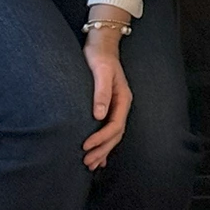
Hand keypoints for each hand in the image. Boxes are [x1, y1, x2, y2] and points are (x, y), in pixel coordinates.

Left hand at [81, 17, 132, 169]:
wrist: (101, 44)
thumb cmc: (99, 56)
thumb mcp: (101, 71)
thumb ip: (101, 92)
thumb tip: (99, 115)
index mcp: (123, 99)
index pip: (115, 125)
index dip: (101, 138)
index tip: (86, 146)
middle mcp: (121, 105)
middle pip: (115, 134)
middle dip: (102, 150)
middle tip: (87, 162)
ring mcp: (116, 107)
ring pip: (112, 135)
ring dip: (103, 150)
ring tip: (90, 164)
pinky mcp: (108, 106)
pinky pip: (108, 129)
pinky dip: (103, 144)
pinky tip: (98, 155)